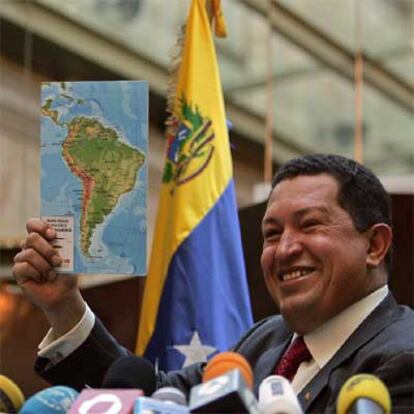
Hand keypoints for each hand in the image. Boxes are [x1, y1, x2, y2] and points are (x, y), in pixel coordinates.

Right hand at [13, 218, 84, 335]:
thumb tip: (73, 233)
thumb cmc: (68, 272)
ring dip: (44, 265)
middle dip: (47, 249)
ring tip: (52, 273)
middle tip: (58, 260)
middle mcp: (31, 247)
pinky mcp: (18, 272)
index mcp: (43, 239)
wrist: (64, 293)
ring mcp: (23, 258)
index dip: (40, 226)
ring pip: (29, 253)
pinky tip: (42, 278)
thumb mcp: (71, 257)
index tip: (53, 234)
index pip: (33, 224)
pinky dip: (36, 273)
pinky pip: (22, 267)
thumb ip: (68, 245)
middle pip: (31, 238)